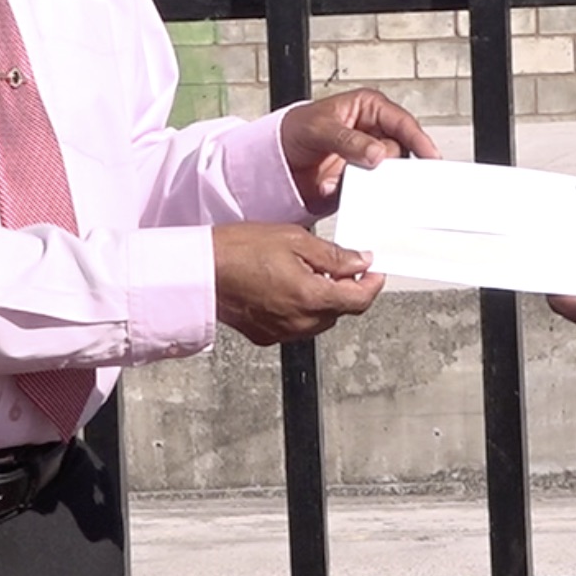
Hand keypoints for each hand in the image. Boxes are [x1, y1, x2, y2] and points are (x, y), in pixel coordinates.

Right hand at [213, 223, 385, 345]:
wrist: (200, 270)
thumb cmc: (239, 250)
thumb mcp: (295, 239)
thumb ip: (333, 255)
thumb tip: (360, 261)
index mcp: (312, 298)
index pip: (360, 300)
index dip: (373, 284)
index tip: (375, 272)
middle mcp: (300, 322)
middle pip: (341, 311)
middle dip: (347, 289)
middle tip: (341, 264)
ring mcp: (283, 332)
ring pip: (320, 320)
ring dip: (324, 300)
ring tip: (309, 272)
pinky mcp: (267, 336)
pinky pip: (297, 325)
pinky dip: (302, 309)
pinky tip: (288, 286)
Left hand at [280, 88, 440, 210]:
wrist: (275, 159)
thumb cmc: (294, 130)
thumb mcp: (319, 129)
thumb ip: (349, 140)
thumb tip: (377, 153)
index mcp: (368, 108)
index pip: (402, 123)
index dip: (419, 139)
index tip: (430, 157)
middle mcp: (373, 132)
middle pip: (400, 151)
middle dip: (390, 165)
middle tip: (377, 173)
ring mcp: (368, 157)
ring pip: (388, 173)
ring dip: (372, 181)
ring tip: (347, 180)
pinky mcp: (360, 179)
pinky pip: (372, 189)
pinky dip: (359, 193)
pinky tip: (336, 187)